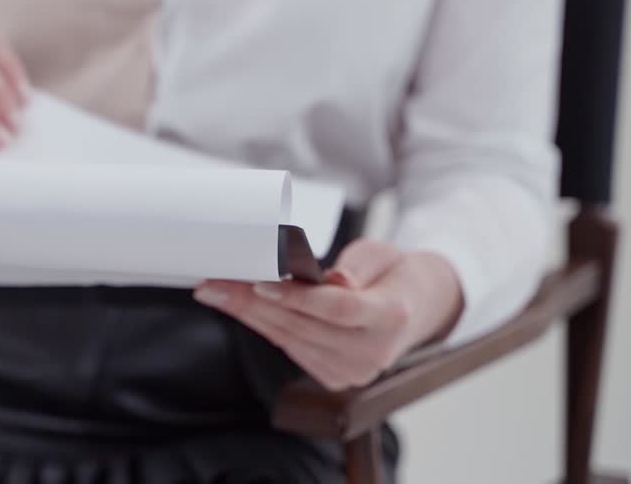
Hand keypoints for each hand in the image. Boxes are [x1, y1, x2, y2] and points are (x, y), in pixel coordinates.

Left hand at [193, 239, 463, 390]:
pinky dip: (263, 326)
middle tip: (214, 284)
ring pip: (288, 339)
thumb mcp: (383, 254)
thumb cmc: (395, 274)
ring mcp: (352, 372)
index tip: (258, 282)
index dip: (296, 297)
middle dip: (252, 303)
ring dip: (248, 315)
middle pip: (302, 326)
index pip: (337, 308)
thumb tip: (333, 280)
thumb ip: (358, 266)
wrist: (416, 308)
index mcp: (390, 318)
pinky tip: (239, 308)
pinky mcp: (333, 377)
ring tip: (216, 292)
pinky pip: (290, 348)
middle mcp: (372, 353)